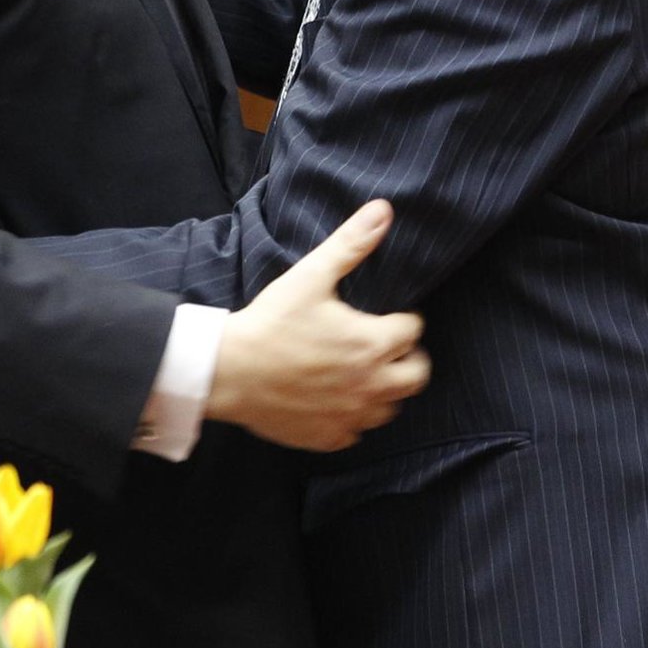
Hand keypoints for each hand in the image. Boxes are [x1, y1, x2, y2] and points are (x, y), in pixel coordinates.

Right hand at [207, 199, 429, 451]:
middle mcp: (370, 385)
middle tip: (389, 345)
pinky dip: (354, 416)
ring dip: (386, 390)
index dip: (404, 319)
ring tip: (365, 371)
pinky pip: (357, 432)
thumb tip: (383, 210)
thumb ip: (351, 243)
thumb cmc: (271, 322)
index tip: (390, 314)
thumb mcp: (312, 275)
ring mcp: (350, 416)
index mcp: (371, 344)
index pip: (413, 331)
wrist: (230, 371)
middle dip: (410, 358)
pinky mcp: (328, 437)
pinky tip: (337, 399)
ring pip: (391, 408)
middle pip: (417, 376)